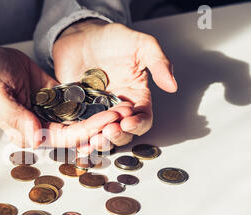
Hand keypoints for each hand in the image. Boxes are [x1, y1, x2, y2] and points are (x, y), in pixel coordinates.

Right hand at [0, 43, 119, 147]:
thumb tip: (36, 137)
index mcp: (28, 133)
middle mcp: (42, 126)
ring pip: (80, 120)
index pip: (62, 138)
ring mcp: (51, 113)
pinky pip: (77, 104)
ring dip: (100, 116)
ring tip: (122, 107)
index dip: (86, 132)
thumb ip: (15, 118)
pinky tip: (110, 98)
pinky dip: (93, 103)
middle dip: (100, 125)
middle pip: (77, 132)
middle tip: (123, 114)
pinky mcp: (57, 99)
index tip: (106, 121)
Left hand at [53, 20, 177, 151]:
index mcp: (136, 96)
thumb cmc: (112, 40)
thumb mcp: (141, 45)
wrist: (81, 36)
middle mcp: (118, 108)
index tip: (128, 122)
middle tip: (109, 131)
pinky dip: (80, 138)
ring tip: (94, 140)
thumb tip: (172, 85)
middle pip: (123, 133)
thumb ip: (158, 62)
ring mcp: (97, 112)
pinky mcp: (78, 112)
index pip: (143, 118)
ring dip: (100, 142)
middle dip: (118, 136)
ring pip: (102, 136)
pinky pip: (80, 130)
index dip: (138, 124)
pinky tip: (79, 140)